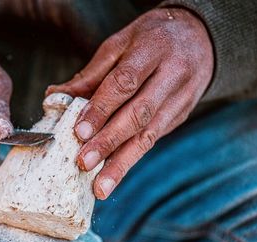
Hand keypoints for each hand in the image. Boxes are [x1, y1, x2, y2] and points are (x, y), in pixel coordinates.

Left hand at [47, 8, 213, 199]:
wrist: (200, 38)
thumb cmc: (152, 37)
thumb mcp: (121, 42)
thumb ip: (91, 73)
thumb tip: (56, 95)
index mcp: (154, 49)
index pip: (125, 83)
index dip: (102, 108)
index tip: (80, 132)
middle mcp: (172, 76)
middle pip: (139, 114)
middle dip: (109, 142)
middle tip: (83, 163)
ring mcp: (179, 100)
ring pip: (149, 135)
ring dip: (122, 164)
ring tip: (101, 187)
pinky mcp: (179, 116)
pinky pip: (153, 139)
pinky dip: (132, 158)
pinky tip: (114, 174)